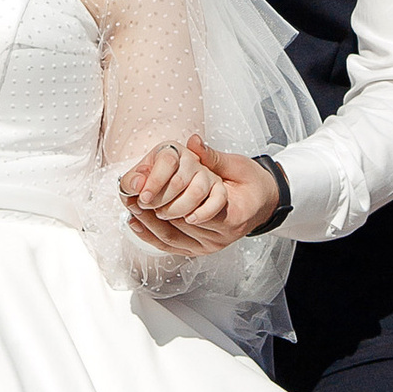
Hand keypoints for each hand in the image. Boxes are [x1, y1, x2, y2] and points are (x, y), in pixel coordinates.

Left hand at [117, 135, 280, 257]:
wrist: (264, 202)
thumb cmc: (251, 182)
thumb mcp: (237, 165)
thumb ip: (214, 157)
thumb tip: (194, 141)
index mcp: (230, 217)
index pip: (189, 212)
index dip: (164, 200)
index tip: (144, 190)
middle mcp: (219, 238)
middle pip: (177, 228)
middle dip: (149, 213)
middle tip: (128, 197)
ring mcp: (210, 247)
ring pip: (171, 241)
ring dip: (147, 225)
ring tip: (128, 208)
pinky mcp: (201, 250)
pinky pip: (173, 247)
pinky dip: (152, 236)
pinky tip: (135, 224)